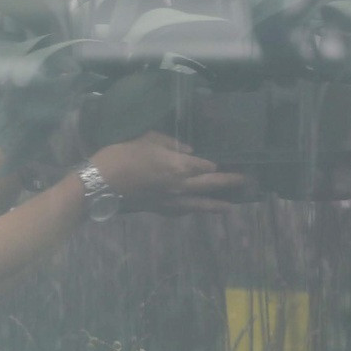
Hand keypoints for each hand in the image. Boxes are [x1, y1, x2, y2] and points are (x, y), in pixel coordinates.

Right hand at [89, 132, 246, 213]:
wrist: (100, 184)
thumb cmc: (122, 156)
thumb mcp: (147, 139)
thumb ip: (172, 143)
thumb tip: (189, 150)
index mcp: (179, 165)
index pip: (206, 165)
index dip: (218, 164)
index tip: (231, 163)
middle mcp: (181, 186)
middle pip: (212, 185)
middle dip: (232, 183)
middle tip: (250, 183)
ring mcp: (171, 201)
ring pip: (201, 204)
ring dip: (218, 205)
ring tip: (231, 207)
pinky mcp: (159, 209)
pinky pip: (183, 210)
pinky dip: (194, 209)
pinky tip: (197, 209)